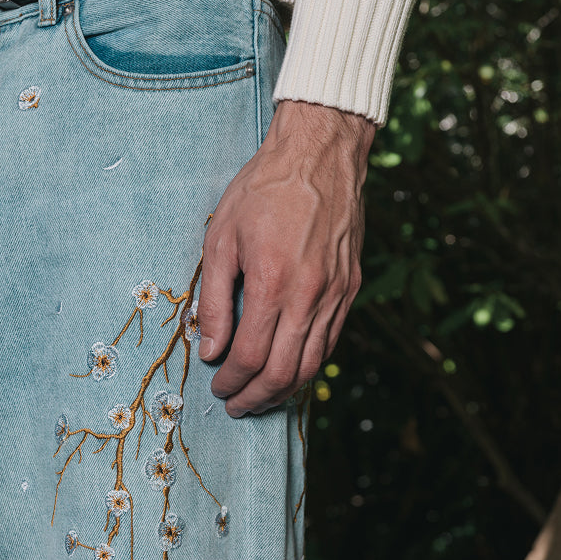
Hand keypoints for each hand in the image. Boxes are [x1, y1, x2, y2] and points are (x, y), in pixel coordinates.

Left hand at [197, 99, 373, 415]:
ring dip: (285, 390)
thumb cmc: (264, 189)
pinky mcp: (351, 287)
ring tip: (262, 397)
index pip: (250, 356)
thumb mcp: (221, 238)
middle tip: (237, 406)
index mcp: (273, 283)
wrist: (320, 154)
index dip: (230, 381)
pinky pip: (331, 341)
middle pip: (285, 372)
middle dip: (257, 397)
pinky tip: (290, 368)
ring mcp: (336, 294)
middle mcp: (310, 295)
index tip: (217, 388)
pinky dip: (310, 364)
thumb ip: (213, 299)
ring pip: (314, 364)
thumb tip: (209, 349)